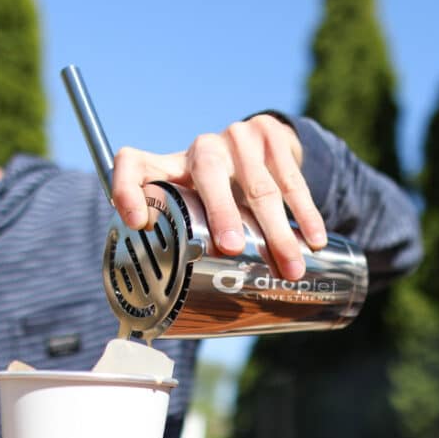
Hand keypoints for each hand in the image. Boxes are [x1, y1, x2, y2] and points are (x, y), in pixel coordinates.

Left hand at [111, 113, 326, 280]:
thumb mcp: (188, 202)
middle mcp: (201, 147)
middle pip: (207, 173)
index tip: (136, 221)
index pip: (132, 164)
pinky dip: (306, 214)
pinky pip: (293, 180)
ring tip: (289, 268)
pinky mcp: (272, 136)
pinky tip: (314, 240)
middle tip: (232, 248)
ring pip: (260, 186)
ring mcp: (239, 137)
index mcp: (169, 165)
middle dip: (222, 212)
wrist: (262, 139)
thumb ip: (173, 239)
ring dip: (277, 231)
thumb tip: (163, 301)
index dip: (125, 188)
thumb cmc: (214, 189)